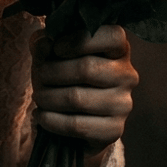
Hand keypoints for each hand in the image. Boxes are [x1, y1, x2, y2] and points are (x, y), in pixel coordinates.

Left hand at [30, 25, 137, 166]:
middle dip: (52, 72)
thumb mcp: (50, 53)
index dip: (80, 40)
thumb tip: (44, 43)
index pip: (112, 36)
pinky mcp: (114, 130)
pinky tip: (41, 115)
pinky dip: (52, 120)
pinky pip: (77, 126)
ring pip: (77, 99)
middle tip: (39, 77)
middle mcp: (127, 74)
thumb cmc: (63, 74)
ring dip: (48, 98)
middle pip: (87, 68)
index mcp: (118, 48)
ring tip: (39, 97)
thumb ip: (45, 43)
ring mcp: (123, 104)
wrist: (71, 116)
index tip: (56, 48)